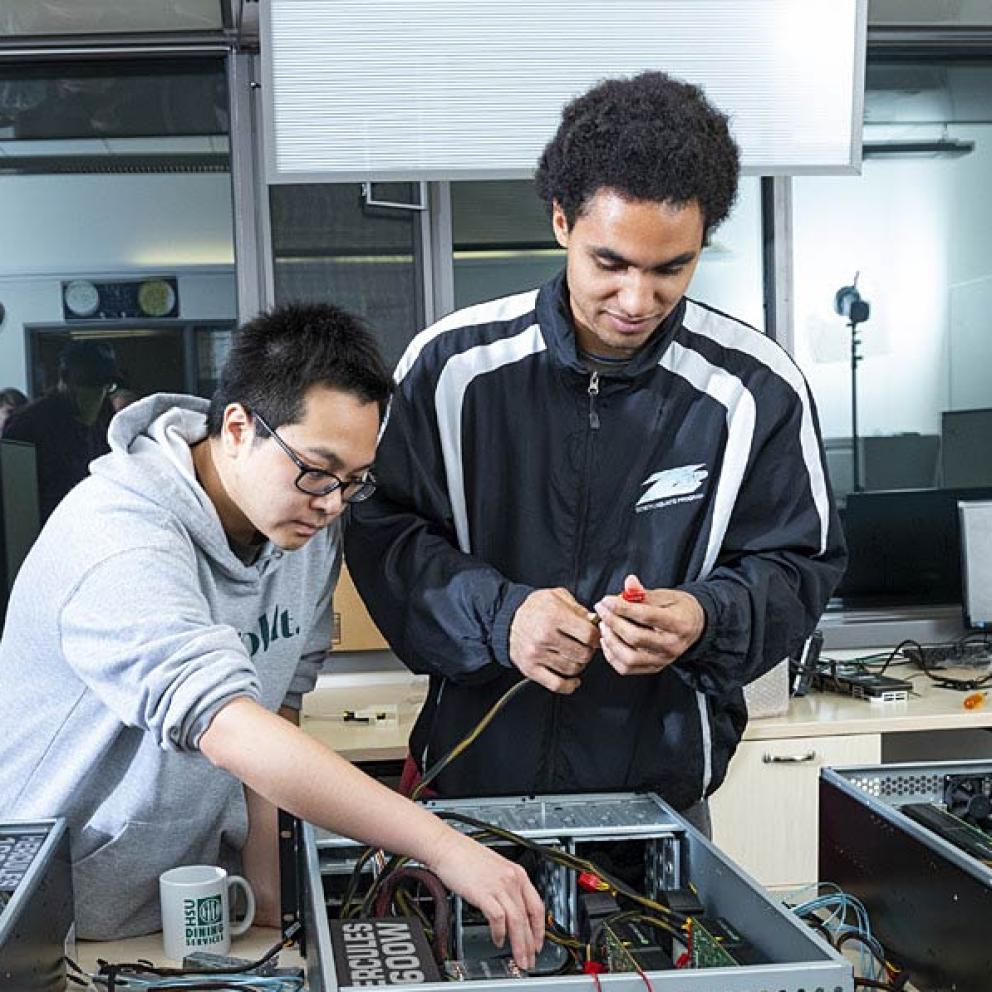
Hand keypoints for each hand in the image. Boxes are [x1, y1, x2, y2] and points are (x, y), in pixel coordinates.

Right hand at [427, 828, 544, 968]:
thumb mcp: (495, 869)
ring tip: (518, 957)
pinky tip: (497, 940)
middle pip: (528, 918)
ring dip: (519, 944)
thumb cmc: (466, 857)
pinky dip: (499, 933)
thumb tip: (511, 910)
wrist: (448, 847)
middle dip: (530, 944)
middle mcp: (512, 879)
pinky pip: (498, 919)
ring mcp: (499, 886)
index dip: (540, 929)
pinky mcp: (484, 893)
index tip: (538, 943)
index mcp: (517, 873)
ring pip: (517, 921)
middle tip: (530, 960)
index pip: (537, 906)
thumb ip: (506, 888)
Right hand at [509, 587, 599, 692]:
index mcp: (553, 615)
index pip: (588, 634)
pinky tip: (574, 680)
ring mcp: (536, 654)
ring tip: (575, 656)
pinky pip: (556, 685)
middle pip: (583, 654)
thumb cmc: (535, 607)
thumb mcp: (557, 596)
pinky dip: (569, 685)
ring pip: (572, 669)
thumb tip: (596, 622)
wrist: (506, 617)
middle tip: (585, 646)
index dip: (597, 636)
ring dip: (579, 664)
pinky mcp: (530, 669)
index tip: (596, 636)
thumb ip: (579, 608)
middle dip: (589, 650)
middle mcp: (544, 636)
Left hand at [594, 574, 704, 675]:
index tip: (606, 600)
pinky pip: (627, 668)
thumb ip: (644, 592)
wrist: (694, 626)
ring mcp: (663, 660)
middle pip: (635, 637)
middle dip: (613, 622)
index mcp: (679, 623)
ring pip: (629, 658)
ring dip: (611, 641)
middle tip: (602, 610)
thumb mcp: (666, 595)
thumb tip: (629, 582)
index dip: (622, 607)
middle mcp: (672, 645)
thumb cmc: (678, 608)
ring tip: (604, 625)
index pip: (646, 616)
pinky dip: (612, 656)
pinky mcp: (654, 668)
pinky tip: (607, 640)